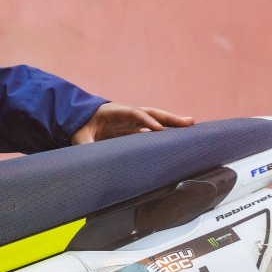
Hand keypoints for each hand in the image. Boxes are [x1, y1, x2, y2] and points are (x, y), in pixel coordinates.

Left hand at [71, 102, 194, 143]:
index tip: (158, 129)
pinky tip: (180, 136)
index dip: (146, 120)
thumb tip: (88, 159)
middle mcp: (126, 114)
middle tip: (188, 122)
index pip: (133, 113)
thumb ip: (84, 146)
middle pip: (150, 113)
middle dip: (168, 118)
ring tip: (191, 125)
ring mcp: (132, 121)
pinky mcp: (134, 129)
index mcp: (113, 112)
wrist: (79, 119)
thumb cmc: (80, 127)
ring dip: (172, 122)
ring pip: (155, 119)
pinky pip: (153, 129)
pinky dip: (166, 131)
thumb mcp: (79, 136)